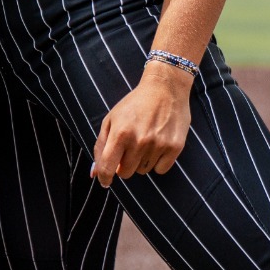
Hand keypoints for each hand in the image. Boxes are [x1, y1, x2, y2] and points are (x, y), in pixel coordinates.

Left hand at [91, 63, 192, 186]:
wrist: (165, 88)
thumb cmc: (134, 104)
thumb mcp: (112, 119)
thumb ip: (100, 146)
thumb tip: (95, 174)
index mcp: (120, 133)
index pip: (107, 168)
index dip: (104, 178)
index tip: (105, 181)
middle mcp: (139, 141)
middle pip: (126, 173)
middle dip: (124, 165)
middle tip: (129, 149)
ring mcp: (158, 145)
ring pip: (143, 171)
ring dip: (141, 161)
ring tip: (145, 141)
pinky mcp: (175, 147)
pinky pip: (160, 169)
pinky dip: (158, 162)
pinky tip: (158, 144)